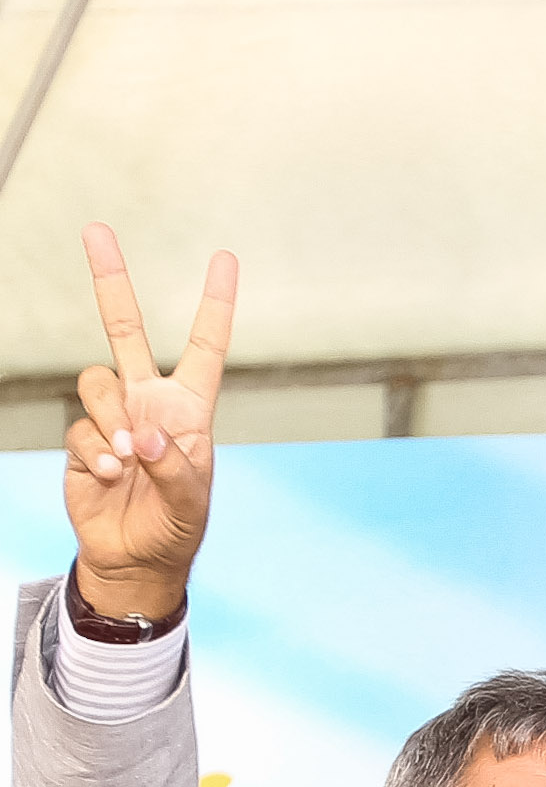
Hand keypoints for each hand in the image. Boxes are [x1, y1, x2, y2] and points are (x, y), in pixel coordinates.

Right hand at [65, 224, 235, 620]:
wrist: (136, 557)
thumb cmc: (176, 526)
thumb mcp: (191, 501)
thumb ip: (176, 468)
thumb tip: (146, 435)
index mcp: (190, 408)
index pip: (205, 346)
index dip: (215, 304)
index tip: (224, 258)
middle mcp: (148, 401)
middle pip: (125, 329)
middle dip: (111, 280)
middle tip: (96, 230)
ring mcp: (113, 416)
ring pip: (95, 381)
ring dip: (109, 419)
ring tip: (128, 461)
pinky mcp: (83, 439)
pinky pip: (81, 428)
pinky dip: (95, 451)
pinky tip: (111, 475)